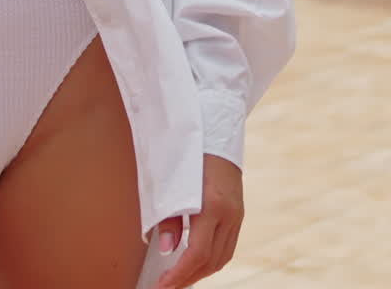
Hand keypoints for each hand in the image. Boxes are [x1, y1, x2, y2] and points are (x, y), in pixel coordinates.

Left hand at [154, 154, 243, 288]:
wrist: (216, 128)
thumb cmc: (189, 151)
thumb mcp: (172, 181)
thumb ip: (169, 217)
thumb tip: (166, 250)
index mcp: (212, 205)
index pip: (196, 253)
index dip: (178, 275)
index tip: (162, 286)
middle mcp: (230, 213)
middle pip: (211, 261)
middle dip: (188, 278)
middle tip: (167, 285)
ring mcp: (238, 214)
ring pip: (222, 257)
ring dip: (200, 272)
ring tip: (179, 278)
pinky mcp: (239, 212)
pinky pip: (228, 246)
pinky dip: (212, 259)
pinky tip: (197, 261)